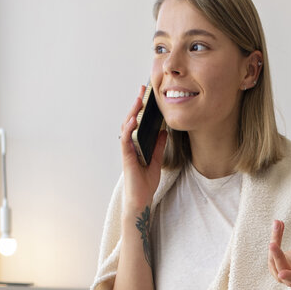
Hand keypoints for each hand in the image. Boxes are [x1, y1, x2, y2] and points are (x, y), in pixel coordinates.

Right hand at [119, 85, 165, 211]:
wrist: (141, 199)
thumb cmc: (145, 183)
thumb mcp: (157, 160)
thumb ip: (159, 146)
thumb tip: (164, 131)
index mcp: (137, 144)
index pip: (137, 122)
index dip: (141, 108)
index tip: (147, 94)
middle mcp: (130, 145)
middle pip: (131, 120)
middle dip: (136, 104)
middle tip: (143, 89)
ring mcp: (127, 150)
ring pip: (127, 127)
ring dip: (132, 112)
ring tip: (138, 100)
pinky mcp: (126, 157)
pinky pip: (126, 140)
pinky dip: (129, 129)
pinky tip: (133, 120)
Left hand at [268, 220, 290, 289]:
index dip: (288, 276)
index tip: (281, 274)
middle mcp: (286, 276)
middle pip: (280, 265)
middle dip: (276, 255)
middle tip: (272, 244)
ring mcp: (277, 270)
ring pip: (273, 254)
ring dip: (275, 237)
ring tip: (278, 223)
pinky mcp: (272, 262)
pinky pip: (272, 248)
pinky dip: (275, 235)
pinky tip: (278, 223)